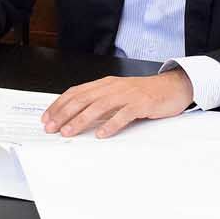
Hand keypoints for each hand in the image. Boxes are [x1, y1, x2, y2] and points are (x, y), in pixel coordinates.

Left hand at [42, 70, 194, 138]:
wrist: (172, 87)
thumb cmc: (143, 94)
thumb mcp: (117, 95)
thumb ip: (99, 103)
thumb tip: (76, 118)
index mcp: (105, 84)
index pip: (76, 92)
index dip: (59, 105)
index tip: (47, 118)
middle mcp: (113, 87)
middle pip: (84, 99)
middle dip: (64, 113)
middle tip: (52, 127)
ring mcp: (127, 94)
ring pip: (99, 106)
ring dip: (82, 119)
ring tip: (69, 132)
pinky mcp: (141, 103)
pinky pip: (124, 114)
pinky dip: (111, 124)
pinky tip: (102, 134)